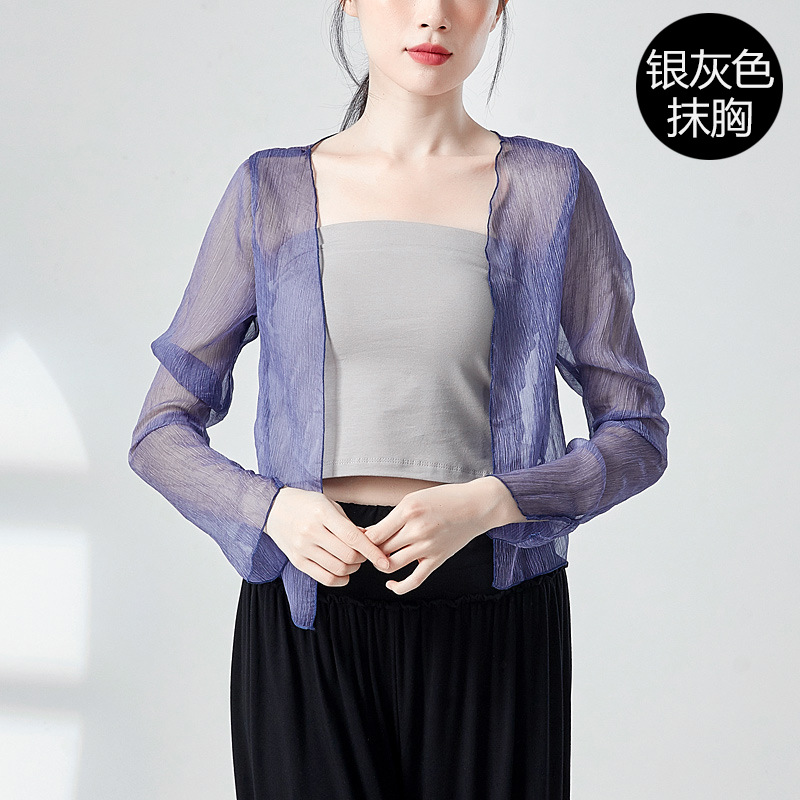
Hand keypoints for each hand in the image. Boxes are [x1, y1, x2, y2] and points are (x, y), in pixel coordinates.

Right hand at [265, 487, 391, 585]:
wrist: (272, 509)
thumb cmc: (305, 504)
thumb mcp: (328, 504)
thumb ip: (348, 523)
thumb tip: (370, 540)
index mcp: (322, 513)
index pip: (352, 537)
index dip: (371, 551)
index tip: (384, 561)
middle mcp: (311, 532)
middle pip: (347, 556)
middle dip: (363, 559)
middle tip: (364, 554)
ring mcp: (302, 548)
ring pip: (338, 569)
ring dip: (353, 569)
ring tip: (353, 561)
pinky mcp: (297, 561)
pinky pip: (323, 578)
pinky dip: (339, 579)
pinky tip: (344, 573)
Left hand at [361, 479, 505, 594]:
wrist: (476, 506)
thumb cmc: (444, 498)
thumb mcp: (414, 498)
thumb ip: (393, 517)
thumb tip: (370, 534)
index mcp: (408, 510)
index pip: (374, 534)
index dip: (363, 539)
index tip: (360, 538)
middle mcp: (416, 530)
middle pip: (380, 549)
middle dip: (369, 551)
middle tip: (366, 550)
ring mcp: (427, 547)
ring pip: (391, 565)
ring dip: (380, 564)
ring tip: (379, 558)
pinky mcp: (437, 559)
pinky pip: (414, 580)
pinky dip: (398, 587)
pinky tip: (390, 583)